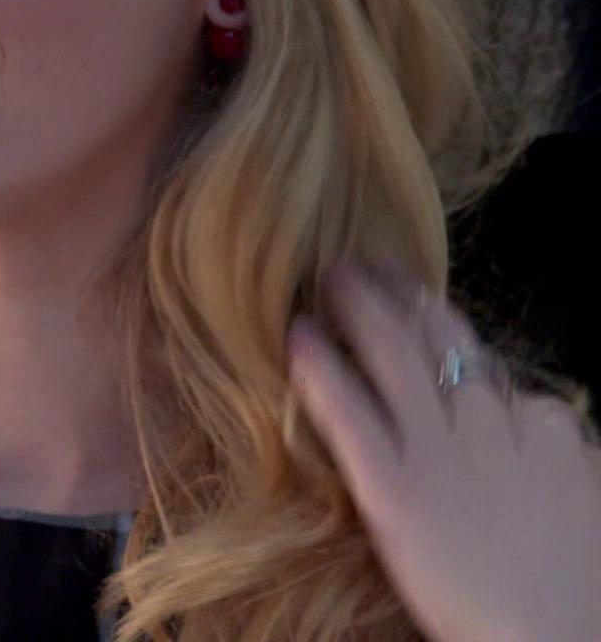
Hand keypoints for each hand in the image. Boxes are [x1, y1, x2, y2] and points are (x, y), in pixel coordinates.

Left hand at [286, 259, 600, 641]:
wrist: (552, 641)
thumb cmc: (570, 587)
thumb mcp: (581, 497)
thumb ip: (551, 452)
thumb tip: (541, 422)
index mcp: (541, 426)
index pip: (487, 370)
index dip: (444, 340)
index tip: (415, 313)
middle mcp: (488, 424)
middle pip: (438, 336)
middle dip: (397, 293)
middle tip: (364, 265)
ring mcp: (437, 451)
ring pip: (391, 353)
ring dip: (356, 305)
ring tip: (327, 278)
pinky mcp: (391, 487)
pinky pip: (347, 411)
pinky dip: (320, 367)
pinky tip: (297, 337)